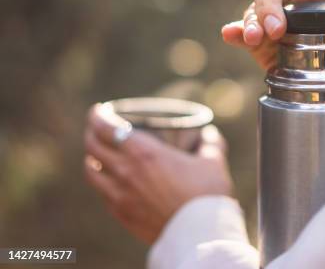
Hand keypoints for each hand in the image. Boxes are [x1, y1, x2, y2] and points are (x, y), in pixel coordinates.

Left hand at [83, 104, 232, 243]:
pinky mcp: (121, 215)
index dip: (98, 116)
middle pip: (93, 147)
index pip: (107, 128)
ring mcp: (120, 195)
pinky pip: (102, 194)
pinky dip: (102, 182)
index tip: (99, 111)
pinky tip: (110, 181)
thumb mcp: (213, 163)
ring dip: (91, 159)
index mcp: (145, 152)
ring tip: (97, 155)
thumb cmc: (207, 195)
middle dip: (92, 133)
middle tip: (97, 128)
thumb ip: (210, 144)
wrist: (199, 234)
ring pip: (91, 172)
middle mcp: (125, 171)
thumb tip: (210, 134)